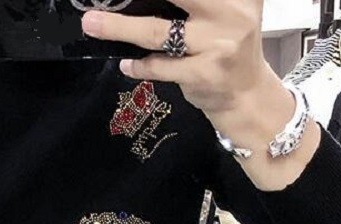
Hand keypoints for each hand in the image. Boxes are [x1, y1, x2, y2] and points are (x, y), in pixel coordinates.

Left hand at [81, 0, 320, 190]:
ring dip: (119, 27)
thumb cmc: (228, 50)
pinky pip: (159, 66)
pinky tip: (126, 63)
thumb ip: (194, 2)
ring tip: (92, 23)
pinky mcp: (205, 73)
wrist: (248, 98)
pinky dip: (139, 65)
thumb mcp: (224, 13)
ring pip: (156, 31)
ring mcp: (219, 44)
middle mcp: (232, 12)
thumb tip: (139, 0)